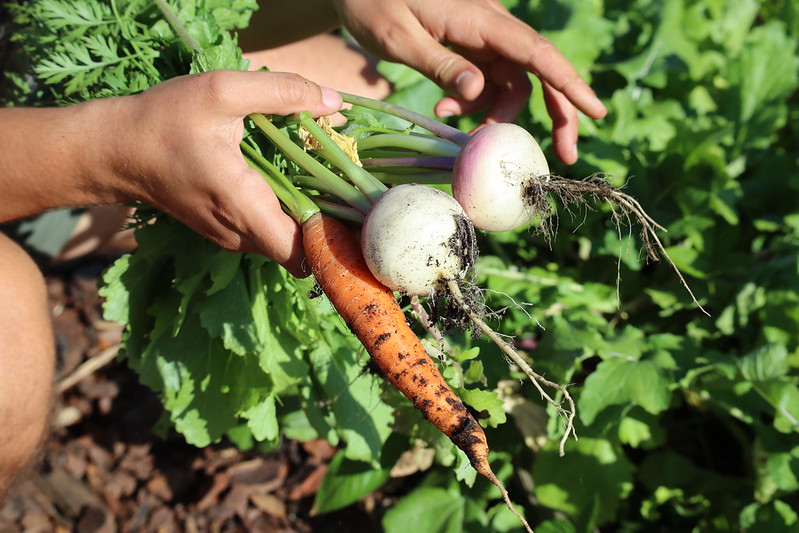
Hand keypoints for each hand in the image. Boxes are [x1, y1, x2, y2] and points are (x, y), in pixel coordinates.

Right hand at [102, 70, 341, 275]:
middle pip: (302, 252)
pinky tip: (295, 182)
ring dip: (309, 220)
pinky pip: (269, 234)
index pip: (302, 255)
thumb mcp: (221, 92)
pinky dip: (287, 216)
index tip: (355, 211)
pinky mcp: (226, 231)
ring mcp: (231, 237)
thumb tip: (336, 104)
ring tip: (327, 181)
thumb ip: (282, 93)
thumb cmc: (164, 120)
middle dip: (330, 227)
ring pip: (286, 245)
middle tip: (350, 189)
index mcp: (243, 207)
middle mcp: (240, 234)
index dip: (334, 240)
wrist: (114, 150)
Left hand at [332, 0, 605, 163]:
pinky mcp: (470, 51)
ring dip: (496, 115)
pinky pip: (487, 84)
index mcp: (481, 20)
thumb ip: (439, 64)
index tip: (596, 112)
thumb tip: (477, 92)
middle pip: (540, 71)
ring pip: (513, 84)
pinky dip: (474, 106)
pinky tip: (445, 112)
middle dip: (558, 112)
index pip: (537, 53)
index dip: (570, 83)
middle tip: (564, 155)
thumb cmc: (373, 3)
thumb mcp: (399, 37)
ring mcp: (482, 41)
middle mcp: (491, 29)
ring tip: (457, 128)